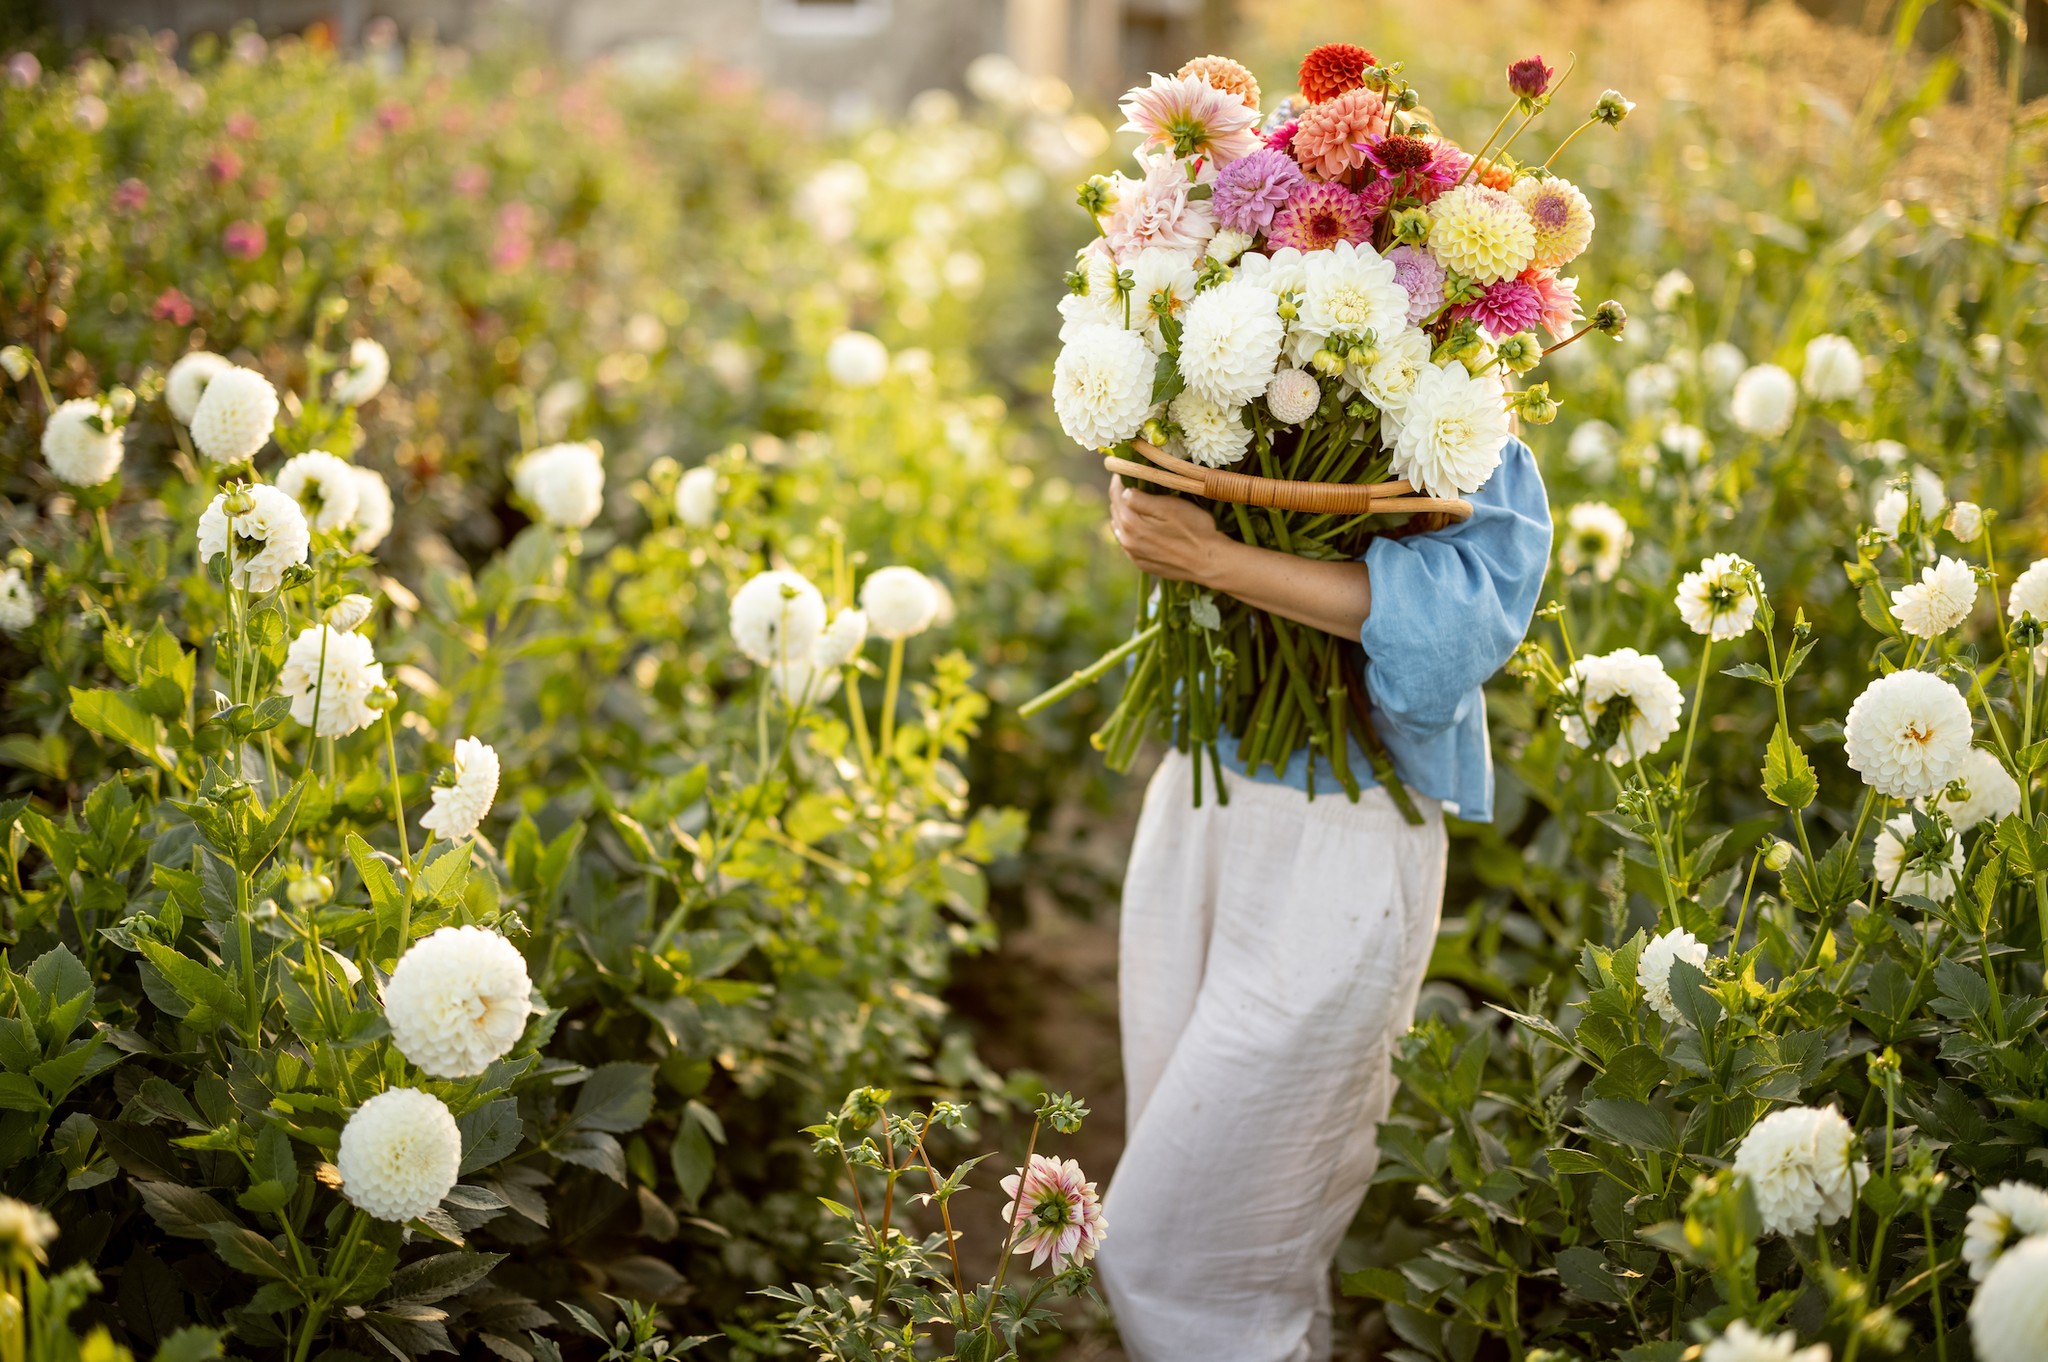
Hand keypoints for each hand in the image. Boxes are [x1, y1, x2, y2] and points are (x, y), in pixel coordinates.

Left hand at [1108, 477, 1230, 584]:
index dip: (1120, 479)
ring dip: (1124, 514)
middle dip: (1121, 496)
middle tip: (1133, 483)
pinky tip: (1141, 527)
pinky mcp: (1143, 564)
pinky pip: (1129, 543)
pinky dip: (1130, 532)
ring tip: (1136, 504)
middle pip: (1115, 511)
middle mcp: (1127, 540)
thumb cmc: (1194, 529)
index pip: (1116, 494)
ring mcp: (1134, 555)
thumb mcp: (1169, 507)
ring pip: (1120, 528)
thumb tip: (1124, 491)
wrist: (1210, 562)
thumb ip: (1141, 499)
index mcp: (1130, 522)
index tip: (1126, 469)